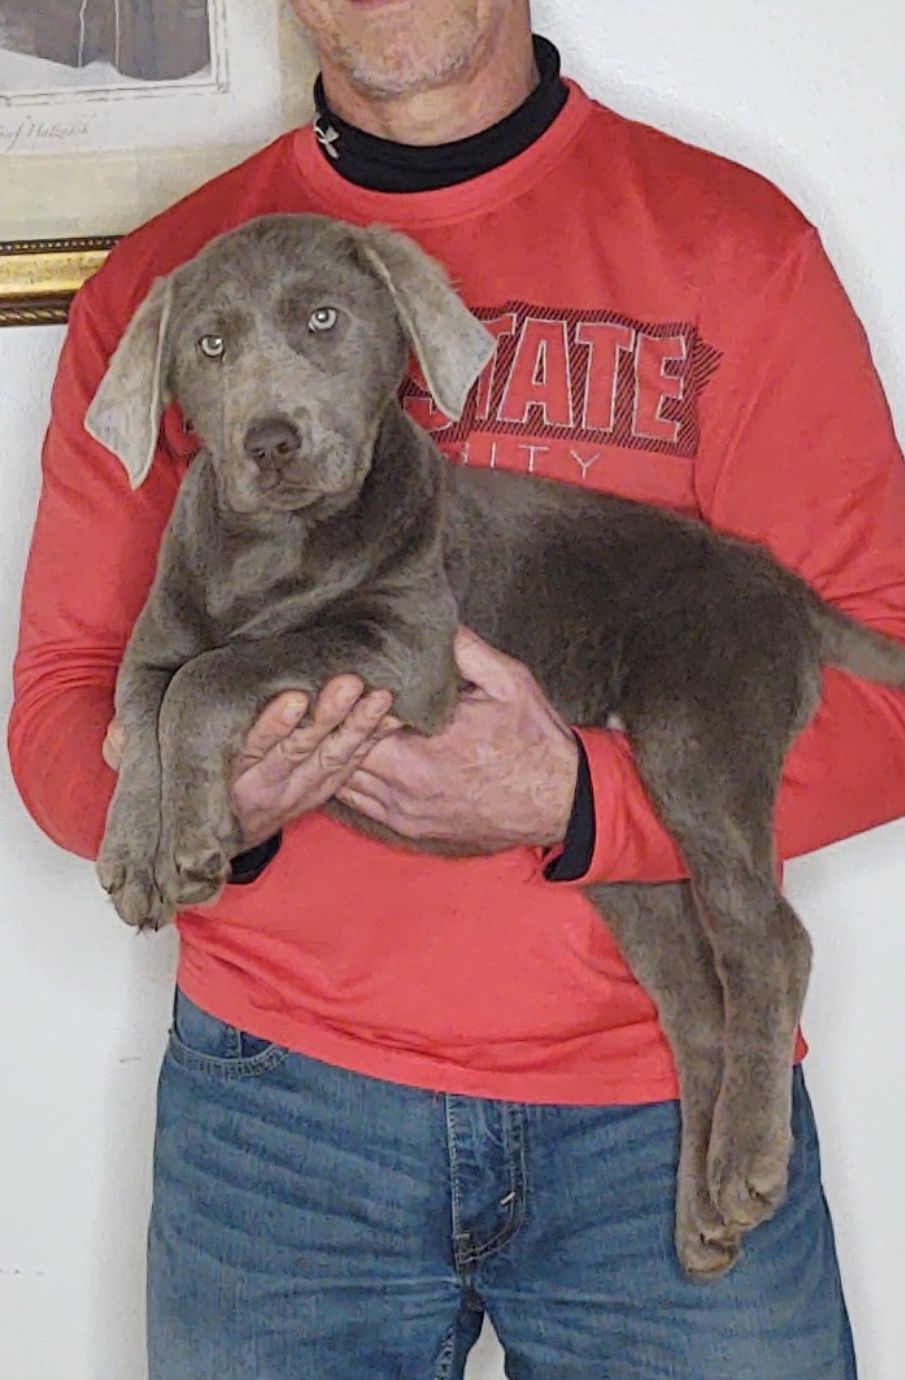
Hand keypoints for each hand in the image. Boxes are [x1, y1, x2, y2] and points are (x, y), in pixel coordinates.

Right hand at [102, 677, 397, 849]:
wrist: (207, 855)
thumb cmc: (187, 795)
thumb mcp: (158, 781)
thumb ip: (137, 752)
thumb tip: (112, 736)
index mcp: (231, 776)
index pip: (254, 748)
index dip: (273, 725)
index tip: (293, 698)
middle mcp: (268, 784)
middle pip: (302, 748)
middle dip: (327, 715)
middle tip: (348, 683)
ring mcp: (298, 789)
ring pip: (333, 755)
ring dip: (358, 724)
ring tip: (377, 692)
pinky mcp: (319, 790)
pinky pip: (350, 765)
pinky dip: (371, 738)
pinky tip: (391, 711)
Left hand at [335, 626, 577, 852]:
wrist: (559, 801)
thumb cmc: (534, 740)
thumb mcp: (508, 682)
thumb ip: (464, 649)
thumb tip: (433, 621)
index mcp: (420, 751)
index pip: (353, 722)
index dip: (342, 697)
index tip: (341, 674)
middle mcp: (404, 789)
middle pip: (340, 756)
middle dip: (334, 726)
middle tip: (327, 697)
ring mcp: (404, 814)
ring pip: (342, 784)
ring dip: (337, 755)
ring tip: (334, 726)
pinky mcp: (409, 829)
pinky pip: (359, 806)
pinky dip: (349, 782)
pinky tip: (351, 757)